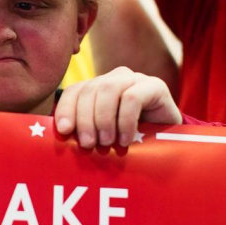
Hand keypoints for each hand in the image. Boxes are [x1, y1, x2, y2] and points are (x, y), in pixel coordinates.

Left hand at [54, 66, 181, 149]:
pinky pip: (132, 97)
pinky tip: (125, 139)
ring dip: (104, 120)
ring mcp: (135, 79)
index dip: (66, 109)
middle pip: (90, 90)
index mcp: (97, 88)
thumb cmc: (128, 143)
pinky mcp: (155, 86)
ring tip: (107, 143)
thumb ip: (82, 132)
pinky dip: (124, 121)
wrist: (167, 145)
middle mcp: (114, 79)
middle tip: (88, 144)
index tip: (64, 131)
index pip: (74, 91)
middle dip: (85, 119)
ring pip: (108, 89)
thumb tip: (58, 137)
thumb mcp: (100, 137)